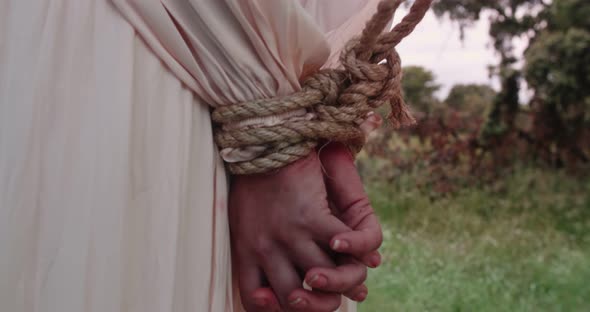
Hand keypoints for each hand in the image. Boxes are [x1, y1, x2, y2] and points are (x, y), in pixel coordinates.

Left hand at [230, 152, 368, 310]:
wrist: (262, 144)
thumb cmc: (252, 182)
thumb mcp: (241, 218)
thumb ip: (255, 249)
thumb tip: (281, 273)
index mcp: (244, 251)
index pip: (254, 299)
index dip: (270, 309)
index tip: (284, 303)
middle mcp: (265, 248)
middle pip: (292, 297)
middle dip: (316, 305)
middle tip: (329, 297)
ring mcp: (288, 233)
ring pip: (319, 278)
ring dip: (339, 283)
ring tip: (350, 281)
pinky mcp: (310, 215)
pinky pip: (336, 246)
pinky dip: (350, 251)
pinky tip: (349, 248)